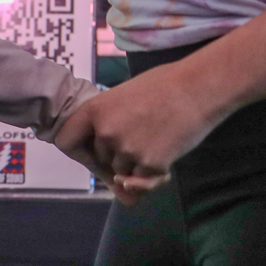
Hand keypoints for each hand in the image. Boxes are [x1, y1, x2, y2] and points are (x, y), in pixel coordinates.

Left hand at [54, 63, 224, 194]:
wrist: (199, 88)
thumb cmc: (163, 86)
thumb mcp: (124, 97)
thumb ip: (108, 125)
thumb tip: (108, 170)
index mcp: (95, 110)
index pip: (66, 141)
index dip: (79, 148)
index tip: (92, 150)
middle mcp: (106, 132)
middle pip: (101, 159)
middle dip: (117, 155)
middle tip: (142, 134)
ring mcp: (127, 150)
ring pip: (123, 171)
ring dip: (137, 163)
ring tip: (158, 136)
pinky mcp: (150, 165)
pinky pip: (144, 180)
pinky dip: (155, 172)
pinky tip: (169, 147)